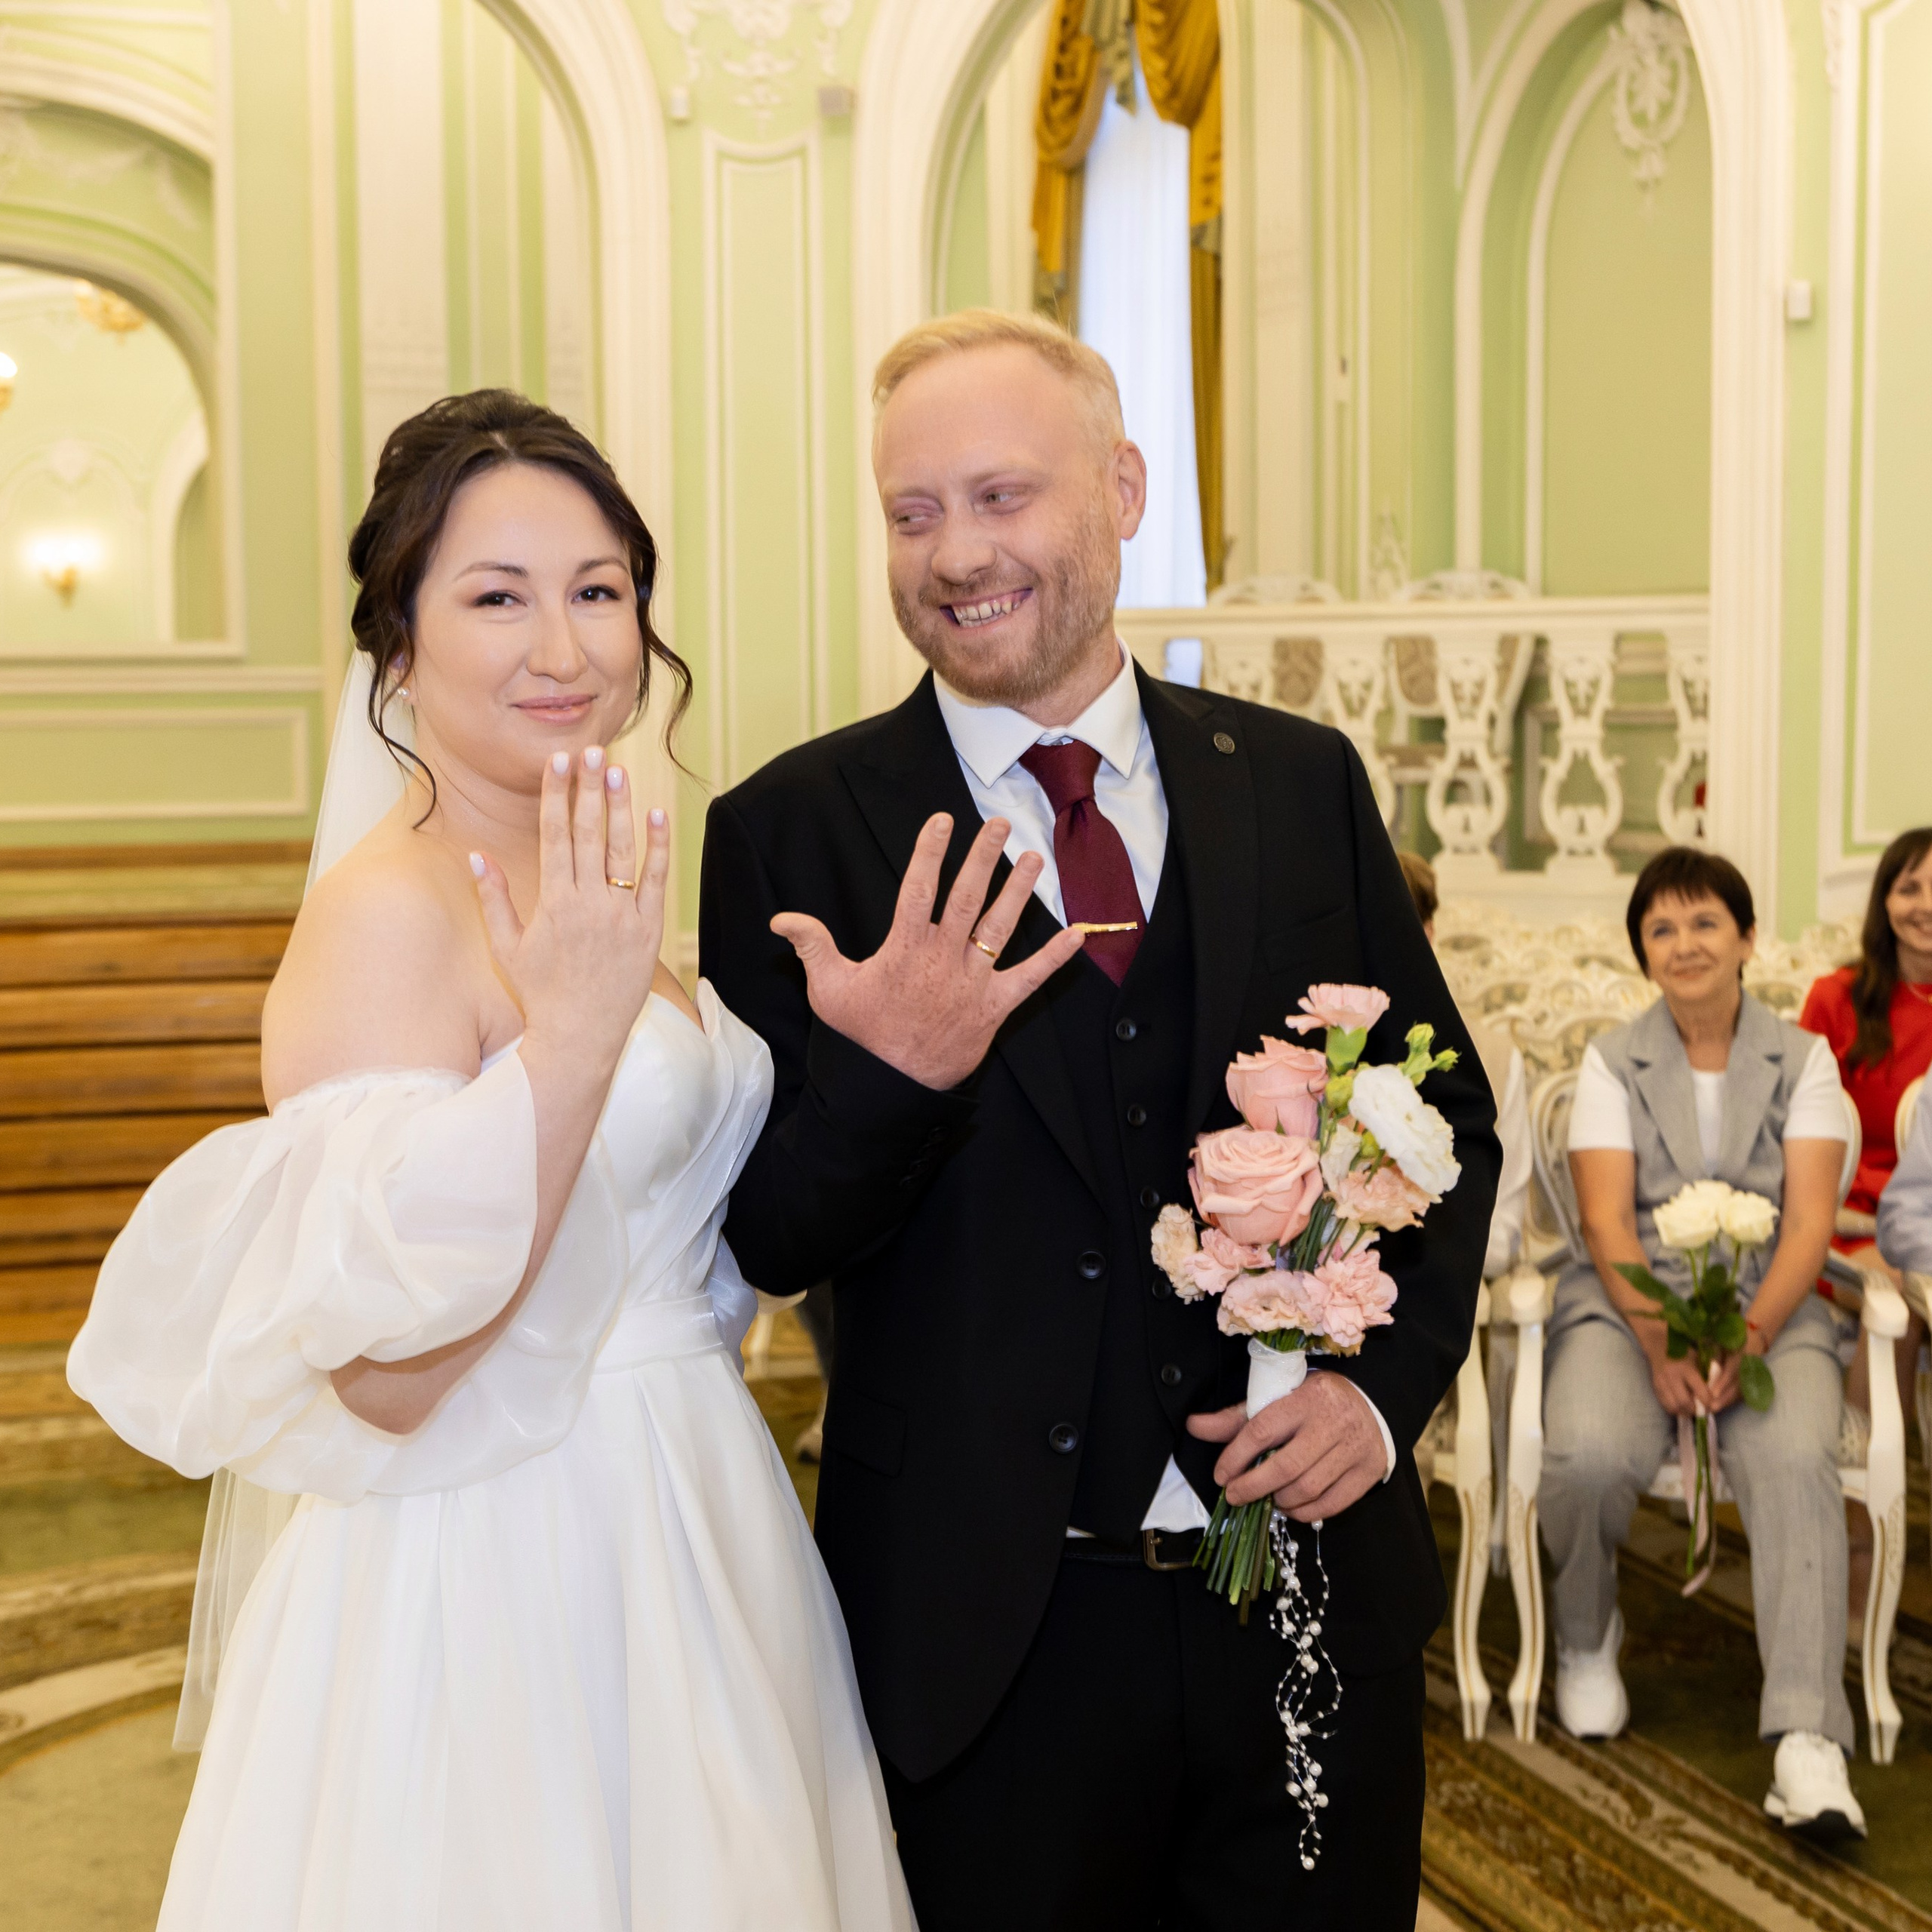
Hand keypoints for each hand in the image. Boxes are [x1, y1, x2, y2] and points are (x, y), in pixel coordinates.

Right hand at [472, 748, 668, 1072]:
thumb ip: (494, 899)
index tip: (558, 762)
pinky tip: (657, 815)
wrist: (580, 1037)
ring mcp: (621, 916)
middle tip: (592, 750)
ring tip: (620, 770)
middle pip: (588, 834)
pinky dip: (658, 848)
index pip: (554, 836)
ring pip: (622, 851)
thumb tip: (477, 856)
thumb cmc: (541, 994)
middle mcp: (587, 904)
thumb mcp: (508, 948)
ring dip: (621, 807)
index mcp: (553, 904)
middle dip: (589, 789)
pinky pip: (656, 881)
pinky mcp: (648, 931)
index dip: (556, 795)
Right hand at [770, 813, 1086, 1088]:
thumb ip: (812, 946)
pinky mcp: (994, 1008)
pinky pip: (1030, 979)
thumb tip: (782, 919)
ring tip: (1033, 857)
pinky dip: (1054, 959)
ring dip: (1019, 891)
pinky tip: (1076, 935)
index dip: (930, 851)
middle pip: (967, 897)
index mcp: (904, 948)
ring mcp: (972, 982)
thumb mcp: (828, 989)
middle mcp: (942, 958)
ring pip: (1000, 927)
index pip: (919, 888)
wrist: (891, 1087)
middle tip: (998, 823)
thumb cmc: (861, 1036)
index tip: (942, 821)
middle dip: (983, 857)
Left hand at [1186, 1373, 1387, 1523]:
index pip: (1263, 1430)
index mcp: (1305, 1398)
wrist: (1367, 1403)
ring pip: (1309, 1488)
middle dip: (1253, 1487)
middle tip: (1234, 1496)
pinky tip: (1290, 1507)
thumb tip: (1193, 1426)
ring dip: (1279, 1501)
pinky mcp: (1369, 1471)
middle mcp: (1333, 1422)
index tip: (1220, 1476)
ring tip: (1265, 1498)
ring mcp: (1355, 1448)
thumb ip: (1236, 1418)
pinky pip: (1332, 1504)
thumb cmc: (1310, 1402)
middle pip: (1287, 1466)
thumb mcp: (1275, 1400)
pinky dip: (1305, 1512)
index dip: (1236, 1457)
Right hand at [1637, 1324, 1711, 1418]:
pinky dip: (1674, 1409)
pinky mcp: (1655, 1386)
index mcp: (1686, 1368)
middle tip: (1702, 1410)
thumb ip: (1706, 1375)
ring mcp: (1662, 1382)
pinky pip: (1665, 1404)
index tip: (1712, 1405)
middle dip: (1695, 1410)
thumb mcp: (1698, 1359)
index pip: (1700, 1391)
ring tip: (1691, 1410)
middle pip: (1685, 1402)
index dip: (1708, 1402)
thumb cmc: (1683, 1352)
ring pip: (1674, 1406)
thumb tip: (1715, 1395)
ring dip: (1684, 1412)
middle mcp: (1672, 1376)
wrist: (1659, 1345)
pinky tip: (1680, 1406)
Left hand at [1705, 1331, 1769, 1412]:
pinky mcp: (1754, 1379)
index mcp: (1740, 1354)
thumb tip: (1706, 1367)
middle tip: (1711, 1407)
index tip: (1713, 1393)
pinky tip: (1722, 1404)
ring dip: (1728, 1400)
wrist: (1754, 1336)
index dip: (1722, 1383)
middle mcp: (1748, 1366)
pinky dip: (1733, 1398)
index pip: (1731, 1371)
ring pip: (1741, 1390)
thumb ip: (1716, 1353)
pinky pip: (1743, 1391)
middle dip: (1724, 1397)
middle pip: (1737, 1385)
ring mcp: (1753, 1373)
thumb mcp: (1722, 1341)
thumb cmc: (1732, 1337)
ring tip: (1714, 1408)